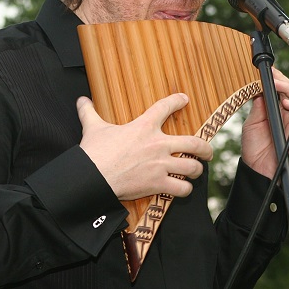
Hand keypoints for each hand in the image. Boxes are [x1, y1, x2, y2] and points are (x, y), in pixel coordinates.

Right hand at [77, 93, 213, 200]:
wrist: (92, 177)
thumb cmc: (93, 152)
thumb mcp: (93, 128)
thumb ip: (89, 113)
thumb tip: (81, 100)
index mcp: (144, 126)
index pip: (165, 107)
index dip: (177, 101)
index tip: (185, 99)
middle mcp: (158, 144)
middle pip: (194, 143)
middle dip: (205, 148)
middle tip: (208, 151)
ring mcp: (161, 165)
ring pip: (192, 167)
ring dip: (196, 170)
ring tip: (196, 171)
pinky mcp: (158, 184)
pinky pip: (182, 188)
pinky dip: (184, 189)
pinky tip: (183, 189)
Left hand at [241, 67, 288, 178]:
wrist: (257, 171)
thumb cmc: (254, 149)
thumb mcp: (252, 122)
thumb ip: (259, 106)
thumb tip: (260, 86)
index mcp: (277, 110)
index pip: (281, 89)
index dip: (276, 78)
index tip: (266, 69)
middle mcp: (288, 115)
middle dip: (283, 80)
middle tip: (271, 74)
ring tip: (278, 86)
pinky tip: (288, 103)